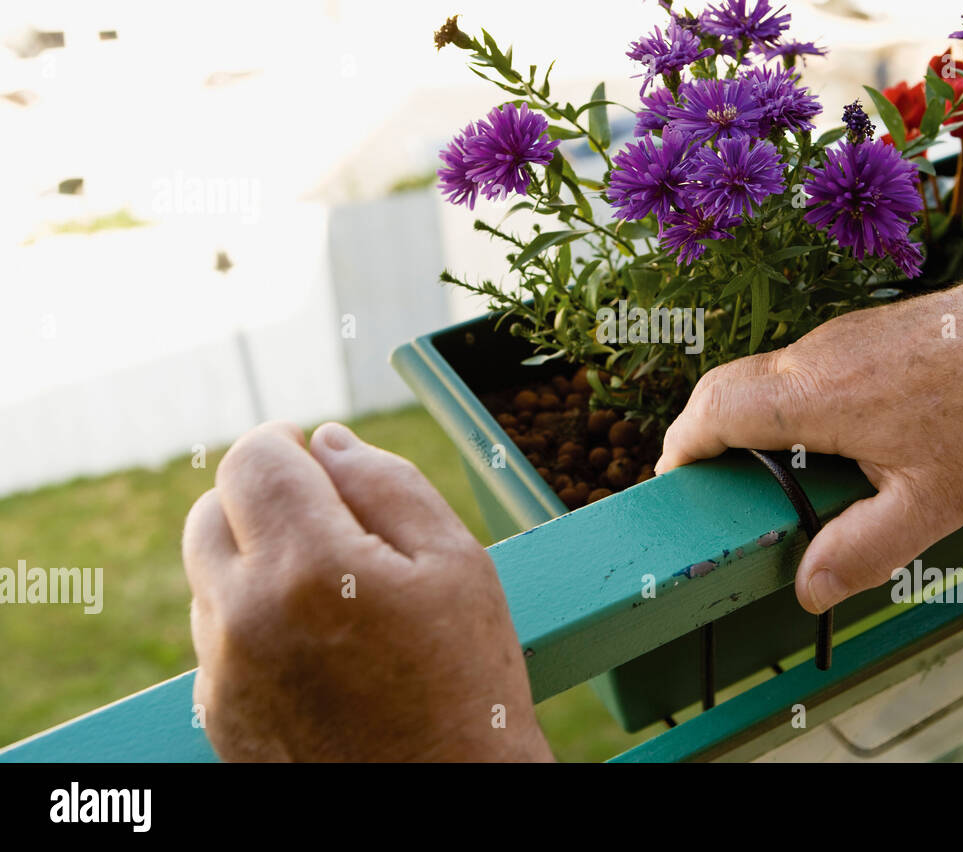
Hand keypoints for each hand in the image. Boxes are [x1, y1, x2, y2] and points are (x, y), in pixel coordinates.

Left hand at [183, 421, 551, 761]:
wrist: (447, 805)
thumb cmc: (467, 682)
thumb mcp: (457, 562)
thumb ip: (387, 484)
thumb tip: (327, 441)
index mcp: (309, 567)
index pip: (251, 460)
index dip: (287, 444)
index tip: (316, 457)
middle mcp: (245, 618)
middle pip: (212, 511)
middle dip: (265, 499)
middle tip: (330, 522)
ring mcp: (223, 674)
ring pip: (210, 575)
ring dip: (257, 561)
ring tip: (336, 596)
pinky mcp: (219, 716)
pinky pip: (216, 637)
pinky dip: (253, 620)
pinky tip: (320, 646)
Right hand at [656, 272, 962, 613]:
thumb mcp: (933, 502)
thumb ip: (864, 550)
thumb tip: (807, 590)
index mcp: (814, 395)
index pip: (713, 409)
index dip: (680, 448)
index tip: (673, 486)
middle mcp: (810, 357)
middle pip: (723, 389)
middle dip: (700, 437)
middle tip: (709, 491)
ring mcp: (832, 338)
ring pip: (759, 377)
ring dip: (743, 422)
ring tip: (765, 481)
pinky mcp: (854, 334)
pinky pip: (794, 370)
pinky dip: (780, 407)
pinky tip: (820, 448)